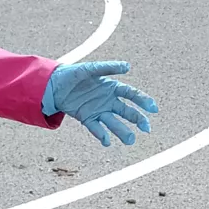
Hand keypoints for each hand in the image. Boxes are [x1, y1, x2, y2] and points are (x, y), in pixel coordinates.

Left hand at [43, 60, 157, 145]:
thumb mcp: (90, 68)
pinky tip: (107, 142)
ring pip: (114, 123)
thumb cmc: (74, 73)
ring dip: (123, 131)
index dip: (143, 100)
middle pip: (127, 111)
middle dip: (138, 119)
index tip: (153, 108)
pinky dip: (102, 135)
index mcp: (112, 87)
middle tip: (146, 128)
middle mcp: (108, 101)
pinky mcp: (87, 118)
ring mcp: (99, 111)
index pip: (131, 95)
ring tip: (130, 140)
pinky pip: (97, 128)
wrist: (54, 85)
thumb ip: (108, 68)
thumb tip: (127, 66)